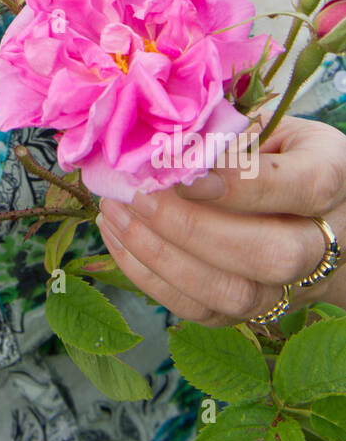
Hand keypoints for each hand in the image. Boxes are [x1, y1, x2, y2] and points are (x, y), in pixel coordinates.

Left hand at [95, 115, 345, 325]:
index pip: (298, 188)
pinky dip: (151, 279)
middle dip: (194, 229)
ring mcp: (290, 286)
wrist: (322, 217)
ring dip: (163, 258)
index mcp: (331, 179)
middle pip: (270, 255)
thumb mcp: (275, 127)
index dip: (239, 185)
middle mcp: (323, 243)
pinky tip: (119, 239)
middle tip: (139, 195)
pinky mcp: (254, 312)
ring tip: (116, 215)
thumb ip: (234, 132)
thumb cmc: (285, 156)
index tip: (183, 171)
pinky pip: (203, 311)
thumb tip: (166, 135)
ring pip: (235, 294)